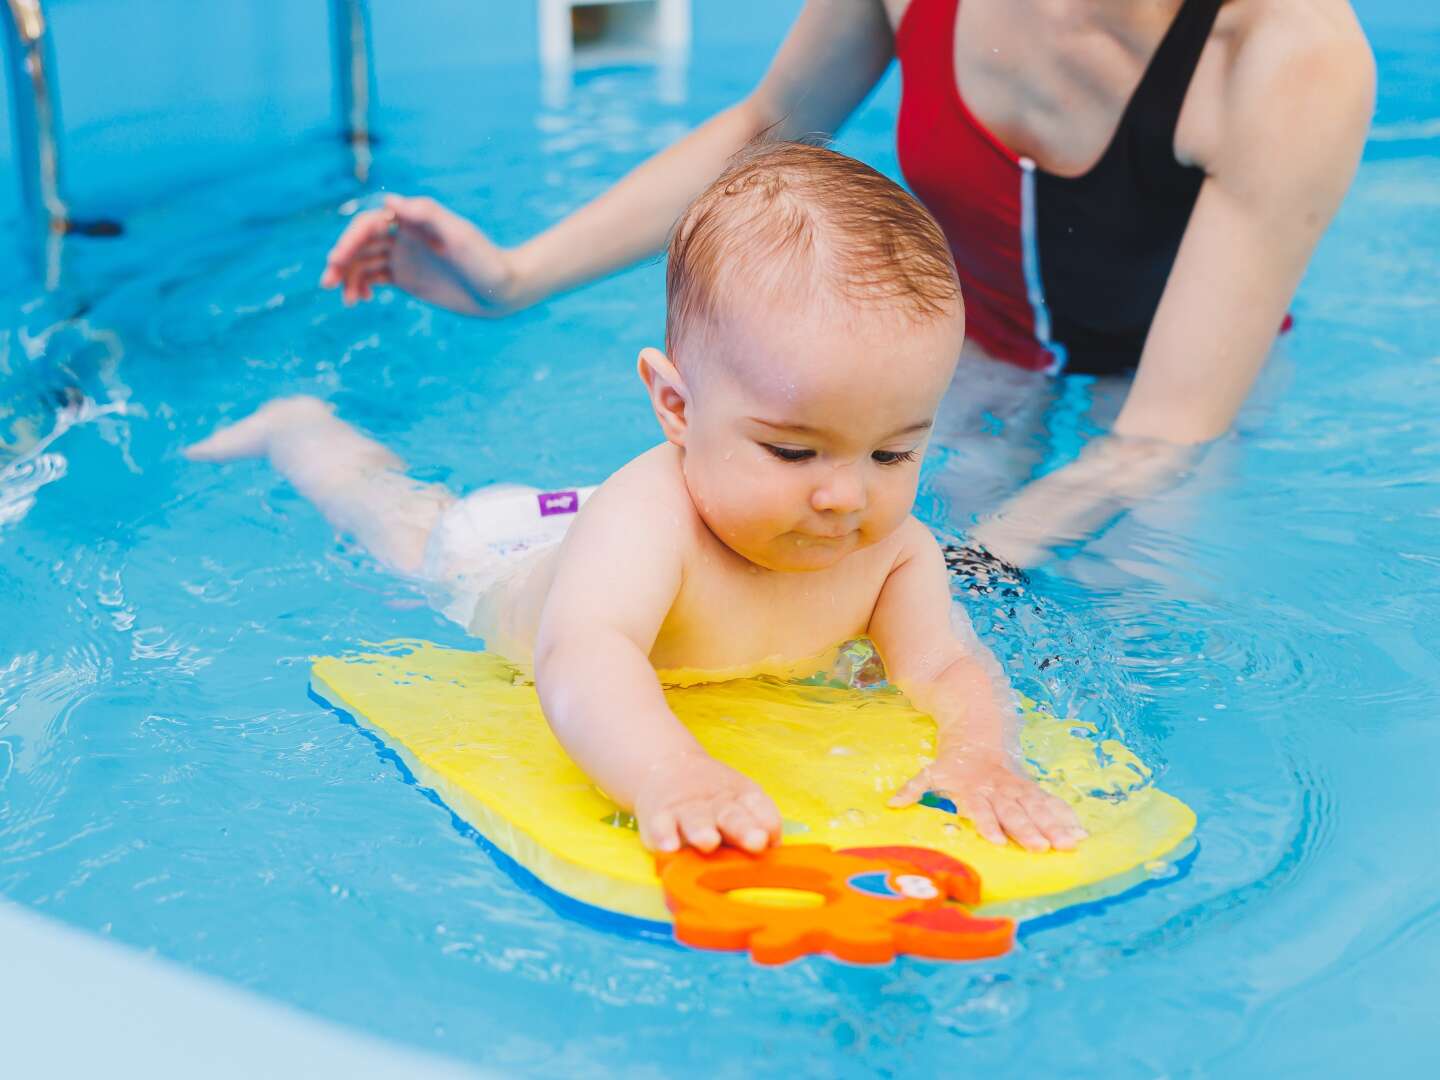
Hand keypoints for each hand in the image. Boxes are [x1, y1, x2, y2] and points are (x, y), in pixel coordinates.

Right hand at [319, 194, 523, 315]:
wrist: (501, 290)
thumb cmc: (485, 260)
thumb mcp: (459, 237)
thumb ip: (427, 215)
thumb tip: (390, 199)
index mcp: (412, 220)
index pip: (369, 224)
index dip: (350, 239)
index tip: (338, 260)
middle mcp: (403, 234)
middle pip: (360, 242)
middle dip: (342, 260)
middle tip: (328, 283)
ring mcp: (403, 255)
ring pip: (363, 262)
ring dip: (348, 277)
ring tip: (348, 301)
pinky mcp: (406, 277)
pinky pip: (373, 278)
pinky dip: (361, 287)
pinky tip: (360, 301)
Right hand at [634, 751, 781, 854]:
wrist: (668, 766)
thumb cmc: (713, 799)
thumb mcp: (739, 801)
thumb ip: (758, 822)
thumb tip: (775, 844)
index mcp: (743, 799)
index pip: (760, 807)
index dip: (768, 821)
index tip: (772, 837)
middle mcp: (718, 804)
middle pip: (733, 816)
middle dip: (744, 829)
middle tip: (756, 841)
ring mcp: (688, 810)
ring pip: (697, 820)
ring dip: (703, 830)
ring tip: (708, 841)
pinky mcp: (660, 816)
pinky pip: (661, 825)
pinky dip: (664, 834)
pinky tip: (669, 846)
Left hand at [889, 752, 1086, 851]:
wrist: (976, 733)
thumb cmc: (951, 764)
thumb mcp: (930, 772)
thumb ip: (914, 788)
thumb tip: (891, 803)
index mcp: (971, 788)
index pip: (979, 808)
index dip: (987, 824)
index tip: (996, 841)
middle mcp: (996, 789)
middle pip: (1013, 811)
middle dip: (1026, 829)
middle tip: (1041, 848)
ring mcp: (1016, 788)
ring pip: (1036, 807)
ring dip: (1052, 825)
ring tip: (1069, 843)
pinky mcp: (1030, 787)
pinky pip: (1049, 801)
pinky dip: (1064, 815)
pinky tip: (1079, 831)